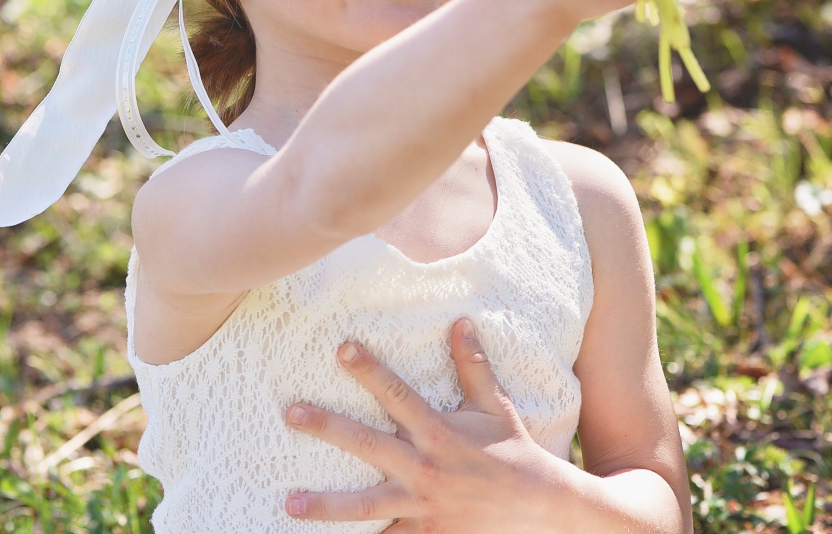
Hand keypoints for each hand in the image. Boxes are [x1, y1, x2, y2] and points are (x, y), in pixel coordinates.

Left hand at [282, 318, 562, 530]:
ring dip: (326, 505)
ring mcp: (422, 505)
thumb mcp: (496, 407)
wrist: (542, 509)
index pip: (396, 394)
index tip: (341, 348)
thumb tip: (460, 321)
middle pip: (367, 445)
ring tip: (289, 503)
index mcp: (438, 431)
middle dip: (327, 428)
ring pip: (366, 505)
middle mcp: (425, 467)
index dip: (369, 369)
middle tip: (291, 413)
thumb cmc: (515, 453)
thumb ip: (474, 366)